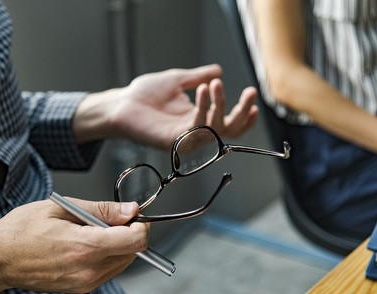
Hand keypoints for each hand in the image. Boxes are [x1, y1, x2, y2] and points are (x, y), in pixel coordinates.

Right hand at [0, 198, 146, 293]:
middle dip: (129, 233)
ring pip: (122, 263)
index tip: (132, 214)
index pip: (136, 241)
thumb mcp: (61, 208)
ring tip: (90, 230)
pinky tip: (84, 244)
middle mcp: (88, 270)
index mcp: (85, 247)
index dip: (140, 225)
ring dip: (117, 245)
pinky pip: (107, 271)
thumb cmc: (22, 230)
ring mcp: (84, 283)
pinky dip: (105, 255)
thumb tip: (130, 209)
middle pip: (133, 253)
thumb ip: (101, 210)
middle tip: (109, 218)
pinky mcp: (79, 288)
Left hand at [73, 64, 257, 150]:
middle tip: (250, 93)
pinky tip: (204, 88)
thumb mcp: (178, 80)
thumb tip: (218, 70)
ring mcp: (185, 138)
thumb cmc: (144, 94)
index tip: (254, 99)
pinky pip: (197, 127)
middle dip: (242, 112)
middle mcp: (194, 131)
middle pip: (228, 130)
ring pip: (215, 129)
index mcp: (197, 118)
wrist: (122, 102)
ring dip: (220, 104)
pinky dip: (203, 107)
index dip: (244, 116)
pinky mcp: (174, 141)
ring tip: (215, 84)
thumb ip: (198, 77)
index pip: (228, 123)